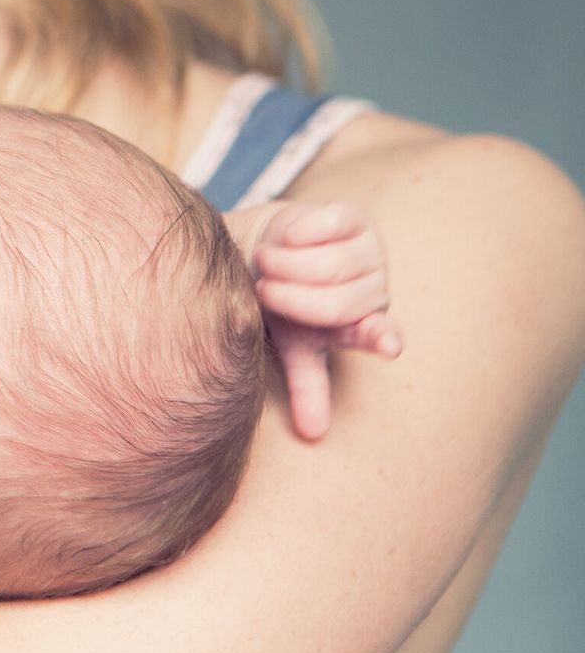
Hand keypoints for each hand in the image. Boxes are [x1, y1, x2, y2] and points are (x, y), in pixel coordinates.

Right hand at [250, 201, 402, 440]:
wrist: (267, 250)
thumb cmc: (280, 305)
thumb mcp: (293, 345)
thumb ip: (307, 383)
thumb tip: (313, 435)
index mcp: (362, 325)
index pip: (377, 334)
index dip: (381, 336)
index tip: (389, 345)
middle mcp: (374, 288)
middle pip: (334, 300)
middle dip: (288, 297)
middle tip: (263, 292)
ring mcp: (370, 250)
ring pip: (326, 265)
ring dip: (282, 264)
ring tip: (267, 265)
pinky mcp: (355, 217)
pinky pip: (319, 228)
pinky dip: (290, 234)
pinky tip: (285, 238)